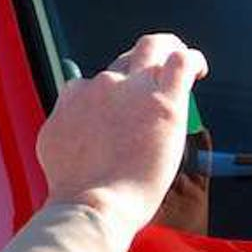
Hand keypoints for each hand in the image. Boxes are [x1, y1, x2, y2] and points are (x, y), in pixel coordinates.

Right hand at [36, 34, 208, 243]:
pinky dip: (192, 60)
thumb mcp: (53, 150)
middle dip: (137, 67)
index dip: (106, 95)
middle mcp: (100, 85)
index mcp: (74, 97)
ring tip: (180, 62)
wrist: (92, 204)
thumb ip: (65, 126)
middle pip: (122, 61)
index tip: (118, 113)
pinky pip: (182, 62)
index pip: (90, 83)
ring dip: (167, 50)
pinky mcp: (164, 100)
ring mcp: (132, 89)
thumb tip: (73, 124)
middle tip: (152, 82)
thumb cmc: (76, 190)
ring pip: (152, 47)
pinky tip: (198, 71)